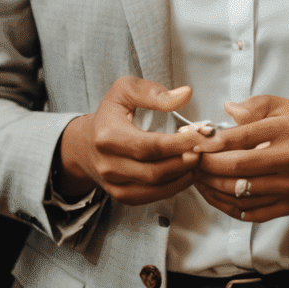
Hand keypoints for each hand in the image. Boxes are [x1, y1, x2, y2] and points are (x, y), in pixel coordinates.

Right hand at [56, 78, 201, 203]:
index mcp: (108, 136)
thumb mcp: (124, 91)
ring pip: (154, 188)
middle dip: (184, 162)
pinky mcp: (121, 195)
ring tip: (197, 162)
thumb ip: (153, 92)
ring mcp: (113, 183)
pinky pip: (151, 197)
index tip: (200, 136)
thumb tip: (184, 95)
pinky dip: (172, 188)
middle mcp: (108, 164)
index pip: (149, 146)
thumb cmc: (109, 115)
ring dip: (182, 177)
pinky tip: (184, 174)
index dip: (178, 144)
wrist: (85, 143)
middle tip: (203, 150)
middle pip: (154, 171)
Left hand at [191, 96, 288, 222]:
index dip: (212, 143)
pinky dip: (227, 206)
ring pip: (241, 193)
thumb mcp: (284, 105)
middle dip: (207, 166)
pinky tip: (214, 194)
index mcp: (286, 131)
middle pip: (238, 168)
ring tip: (197, 177)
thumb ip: (253, 106)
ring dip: (212, 187)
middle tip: (190, 160)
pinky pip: (251, 213)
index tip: (193, 143)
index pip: (241, 138)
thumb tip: (226, 110)